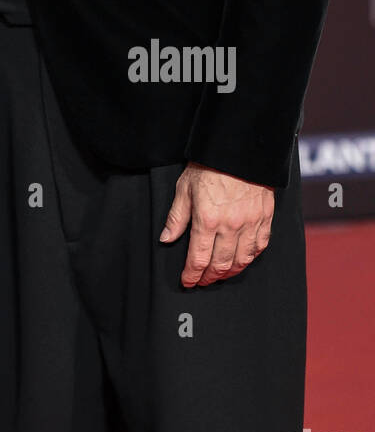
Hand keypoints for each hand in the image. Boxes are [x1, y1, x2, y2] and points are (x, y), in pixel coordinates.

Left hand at [160, 162, 273, 286]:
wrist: (239, 150)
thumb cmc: (208, 166)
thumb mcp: (184, 188)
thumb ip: (176, 217)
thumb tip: (166, 239)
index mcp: (207, 220)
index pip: (198, 258)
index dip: (192, 274)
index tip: (187, 281)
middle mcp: (230, 226)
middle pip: (220, 264)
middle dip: (209, 277)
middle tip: (202, 281)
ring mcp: (250, 223)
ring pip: (241, 260)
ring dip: (229, 272)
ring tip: (219, 275)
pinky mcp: (264, 218)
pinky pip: (259, 247)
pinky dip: (249, 258)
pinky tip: (241, 260)